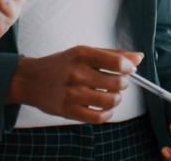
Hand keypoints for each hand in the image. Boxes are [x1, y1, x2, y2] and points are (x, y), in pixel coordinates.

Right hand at [7, 46, 143, 122]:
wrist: (31, 79)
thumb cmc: (63, 63)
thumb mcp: (85, 52)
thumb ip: (112, 54)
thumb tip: (139, 58)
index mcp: (82, 54)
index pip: (116, 62)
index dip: (129, 67)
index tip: (129, 69)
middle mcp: (77, 73)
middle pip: (116, 83)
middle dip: (123, 83)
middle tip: (118, 82)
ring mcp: (72, 93)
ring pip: (109, 101)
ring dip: (117, 99)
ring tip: (113, 95)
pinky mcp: (67, 111)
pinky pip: (97, 118)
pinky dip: (107, 114)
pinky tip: (105, 108)